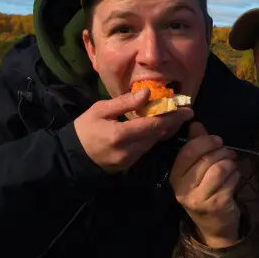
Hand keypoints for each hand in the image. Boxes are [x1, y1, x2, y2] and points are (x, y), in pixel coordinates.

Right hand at [74, 88, 192, 172]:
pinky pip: (147, 148)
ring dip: (165, 129)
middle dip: (173, 122)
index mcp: (121, 135)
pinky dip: (155, 136)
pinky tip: (159, 127)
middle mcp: (129, 150)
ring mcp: (131, 160)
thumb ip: (125, 103)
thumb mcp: (100, 110)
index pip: (153, 125)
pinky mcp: (130, 164)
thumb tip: (148, 93)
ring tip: (175, 116)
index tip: (188, 110)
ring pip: (154, 142)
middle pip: (158, 135)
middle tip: (185, 110)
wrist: (70, 157)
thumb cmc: (84, 129)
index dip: (173, 117)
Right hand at [169, 122, 240, 248]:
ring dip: (230, 163)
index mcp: (176, 176)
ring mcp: (199, 198)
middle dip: (222, 152)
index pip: (188, 151)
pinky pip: (231, 180)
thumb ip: (196, 146)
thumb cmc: (206, 192)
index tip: (217, 140)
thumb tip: (195, 123)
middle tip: (228, 154)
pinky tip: (233, 179)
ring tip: (231, 166)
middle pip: (206, 158)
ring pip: (220, 167)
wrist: (214, 226)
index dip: (205, 141)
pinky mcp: (217, 204)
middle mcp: (183, 189)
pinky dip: (236, 176)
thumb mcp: (197, 170)